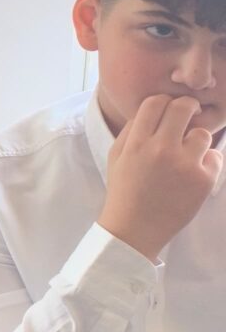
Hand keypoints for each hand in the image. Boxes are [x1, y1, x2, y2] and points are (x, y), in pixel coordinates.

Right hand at [99, 93, 224, 259]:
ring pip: (202, 134)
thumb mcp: (116, 156)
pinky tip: (193, 174)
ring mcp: (184, 165)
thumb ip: (132, 130)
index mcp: (137, 142)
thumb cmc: (125, 190)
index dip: (164, 102)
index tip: (168, 111)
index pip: (155, 102)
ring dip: (197, 141)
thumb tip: (153, 109)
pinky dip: (207, 163)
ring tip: (187, 156)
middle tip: (188, 117)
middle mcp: (161, 149)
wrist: (135, 229)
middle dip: (188, 109)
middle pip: (183, 108)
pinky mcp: (203, 180)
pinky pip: (215, 157)